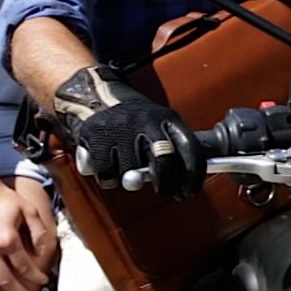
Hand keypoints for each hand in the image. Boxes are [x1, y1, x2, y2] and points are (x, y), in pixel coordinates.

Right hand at [54, 65, 205, 198]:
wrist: (97, 98)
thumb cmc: (135, 123)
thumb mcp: (159, 126)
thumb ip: (172, 152)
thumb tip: (181, 189)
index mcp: (167, 118)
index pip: (189, 146)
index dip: (193, 173)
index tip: (189, 191)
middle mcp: (146, 120)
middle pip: (164, 159)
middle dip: (166, 182)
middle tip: (165, 193)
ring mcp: (120, 127)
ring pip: (132, 172)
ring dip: (131, 179)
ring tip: (127, 167)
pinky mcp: (96, 136)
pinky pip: (107, 174)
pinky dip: (109, 178)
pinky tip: (109, 166)